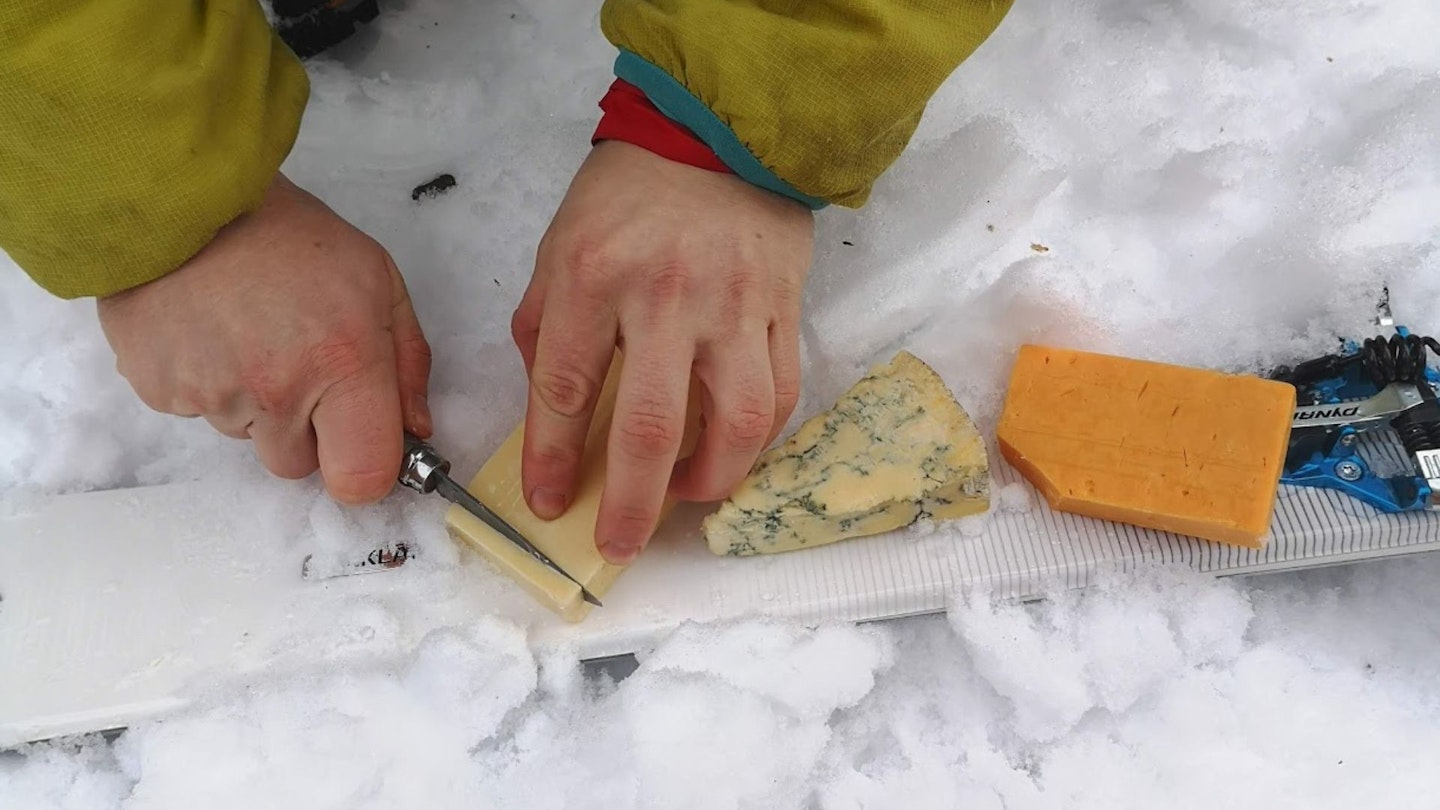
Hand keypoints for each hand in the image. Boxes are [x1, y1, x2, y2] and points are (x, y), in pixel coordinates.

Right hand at [97, 172, 432, 503]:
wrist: (184, 197)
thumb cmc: (291, 235)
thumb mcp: (377, 279)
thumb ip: (408, 362)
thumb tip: (413, 430)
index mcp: (342, 364)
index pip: (362, 479)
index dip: (367, 469)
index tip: (365, 442)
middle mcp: (276, 392)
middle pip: (300, 465)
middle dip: (307, 429)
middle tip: (298, 360)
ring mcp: (212, 395)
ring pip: (248, 437)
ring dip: (256, 403)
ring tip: (250, 332)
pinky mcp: (160, 390)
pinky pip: (199, 413)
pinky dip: (208, 383)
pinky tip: (211, 331)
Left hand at [512, 141, 814, 563]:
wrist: (716, 133)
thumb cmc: (628, 194)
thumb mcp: (562, 245)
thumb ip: (548, 326)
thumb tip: (552, 411)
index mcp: (593, 277)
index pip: (565, 389)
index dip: (554, 459)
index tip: (549, 502)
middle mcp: (665, 297)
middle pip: (651, 426)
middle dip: (632, 503)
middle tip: (619, 542)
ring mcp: (732, 305)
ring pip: (735, 422)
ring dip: (709, 480)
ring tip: (684, 498)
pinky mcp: (781, 308)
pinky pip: (779, 393)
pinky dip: (757, 440)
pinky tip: (731, 453)